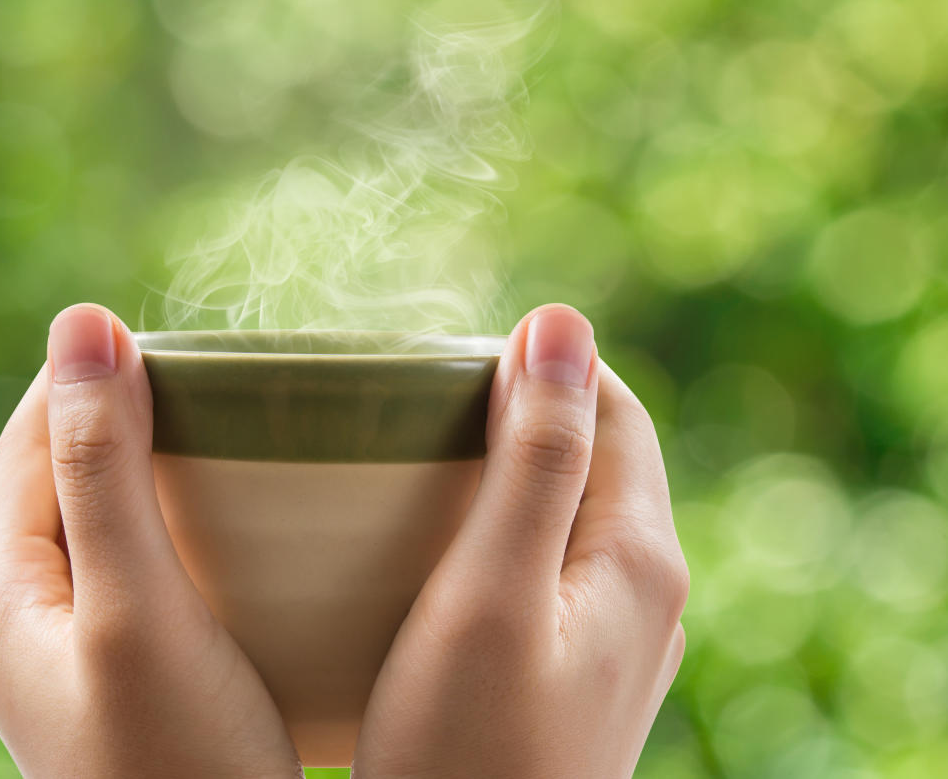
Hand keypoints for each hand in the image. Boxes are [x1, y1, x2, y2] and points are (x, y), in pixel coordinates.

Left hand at [0, 304, 300, 778]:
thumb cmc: (177, 760)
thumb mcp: (136, 605)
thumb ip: (103, 467)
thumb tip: (82, 322)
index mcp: (1, 591)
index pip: (30, 435)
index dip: (97, 375)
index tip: (187, 342)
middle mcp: (27, 615)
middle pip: (70, 473)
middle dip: (139, 418)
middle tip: (230, 390)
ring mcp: (80, 647)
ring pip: (114, 520)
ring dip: (169, 471)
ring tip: (245, 444)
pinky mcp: (131, 671)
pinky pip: (149, 568)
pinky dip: (191, 529)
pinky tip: (247, 529)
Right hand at [353, 305, 688, 777]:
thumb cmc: (466, 752)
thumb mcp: (491, 592)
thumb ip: (535, 458)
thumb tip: (561, 323)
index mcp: (640, 559)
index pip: (613, 409)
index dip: (540, 364)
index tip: (445, 359)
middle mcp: (644, 595)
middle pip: (593, 459)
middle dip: (516, 414)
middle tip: (415, 409)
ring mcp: (610, 641)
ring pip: (565, 516)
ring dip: (502, 474)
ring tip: (414, 469)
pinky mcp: (571, 676)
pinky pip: (544, 571)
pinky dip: (495, 536)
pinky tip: (432, 556)